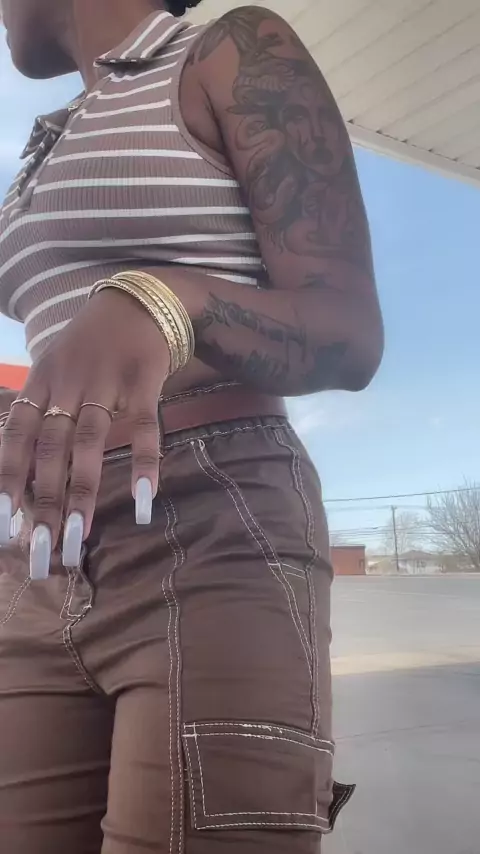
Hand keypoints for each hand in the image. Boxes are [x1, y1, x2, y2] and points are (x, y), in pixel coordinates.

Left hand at [0, 289, 169, 577]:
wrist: (139, 301)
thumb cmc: (92, 344)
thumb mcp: (54, 368)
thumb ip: (40, 410)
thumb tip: (23, 468)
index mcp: (41, 382)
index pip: (16, 438)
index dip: (9, 480)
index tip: (4, 524)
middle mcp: (66, 384)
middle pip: (49, 450)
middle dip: (43, 501)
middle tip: (40, 548)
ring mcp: (105, 382)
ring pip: (88, 444)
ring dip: (83, 492)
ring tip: (79, 536)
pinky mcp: (143, 380)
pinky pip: (143, 426)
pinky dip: (144, 464)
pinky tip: (143, 500)